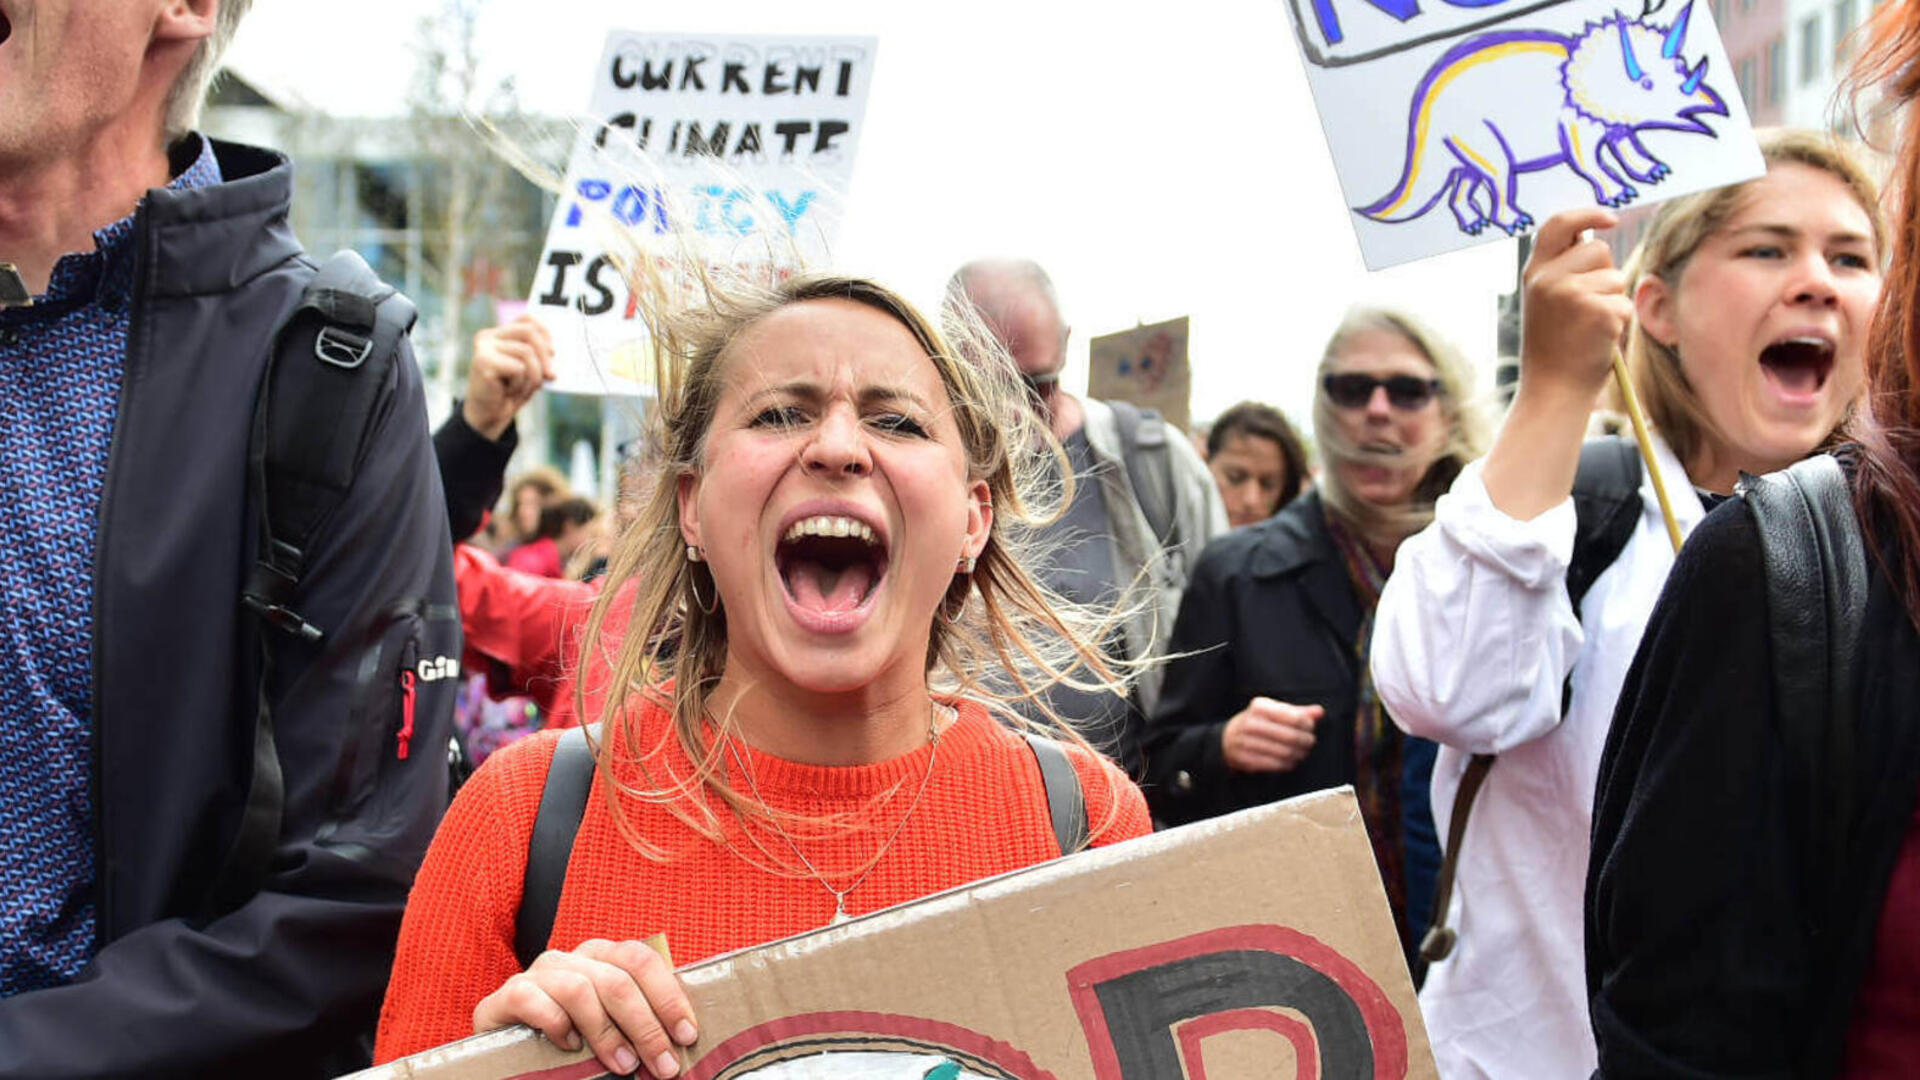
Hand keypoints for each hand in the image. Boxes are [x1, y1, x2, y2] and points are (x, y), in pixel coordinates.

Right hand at [462, 315, 554, 440]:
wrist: (489, 415)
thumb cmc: (510, 390)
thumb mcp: (528, 369)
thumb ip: (538, 355)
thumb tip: (555, 350)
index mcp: (499, 334)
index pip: (527, 319)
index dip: (545, 332)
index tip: (554, 352)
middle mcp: (488, 337)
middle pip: (529, 332)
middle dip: (546, 356)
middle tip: (552, 376)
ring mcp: (484, 348)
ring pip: (527, 352)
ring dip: (533, 376)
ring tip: (524, 388)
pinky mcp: (483, 362)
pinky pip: (519, 368)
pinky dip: (521, 384)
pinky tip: (509, 391)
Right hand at [473, 938, 696, 1077]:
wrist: (510, 1051)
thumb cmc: (571, 1039)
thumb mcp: (611, 1025)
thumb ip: (638, 1023)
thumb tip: (682, 1044)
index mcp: (602, 957)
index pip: (642, 961)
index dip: (668, 997)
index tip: (686, 1034)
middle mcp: (570, 958)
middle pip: (617, 980)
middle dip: (646, 1026)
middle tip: (663, 1064)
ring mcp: (537, 974)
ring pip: (579, 990)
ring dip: (607, 1033)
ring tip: (624, 1065)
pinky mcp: (506, 996)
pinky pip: (533, 1000)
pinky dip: (556, 1025)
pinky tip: (570, 1048)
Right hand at [1220, 697, 1321, 772]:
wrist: (1226, 739)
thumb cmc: (1257, 722)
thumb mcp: (1273, 711)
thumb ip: (1297, 711)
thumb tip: (1319, 712)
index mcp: (1260, 707)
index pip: (1294, 717)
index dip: (1307, 725)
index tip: (1310, 728)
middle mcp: (1251, 723)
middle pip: (1291, 736)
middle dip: (1306, 742)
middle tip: (1309, 743)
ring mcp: (1246, 742)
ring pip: (1285, 752)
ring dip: (1298, 755)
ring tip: (1301, 753)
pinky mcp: (1245, 759)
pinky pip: (1275, 765)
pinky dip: (1287, 764)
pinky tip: (1290, 761)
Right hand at [1519, 208, 1633, 400]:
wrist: (1552, 392)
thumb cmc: (1555, 350)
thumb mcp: (1545, 303)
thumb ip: (1562, 271)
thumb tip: (1593, 237)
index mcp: (1533, 273)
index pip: (1558, 224)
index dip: (1587, 213)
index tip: (1612, 217)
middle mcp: (1547, 279)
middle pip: (1598, 249)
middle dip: (1604, 274)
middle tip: (1587, 310)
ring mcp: (1570, 294)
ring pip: (1615, 277)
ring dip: (1613, 300)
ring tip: (1590, 328)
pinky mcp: (1595, 311)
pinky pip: (1624, 303)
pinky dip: (1619, 323)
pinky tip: (1598, 340)